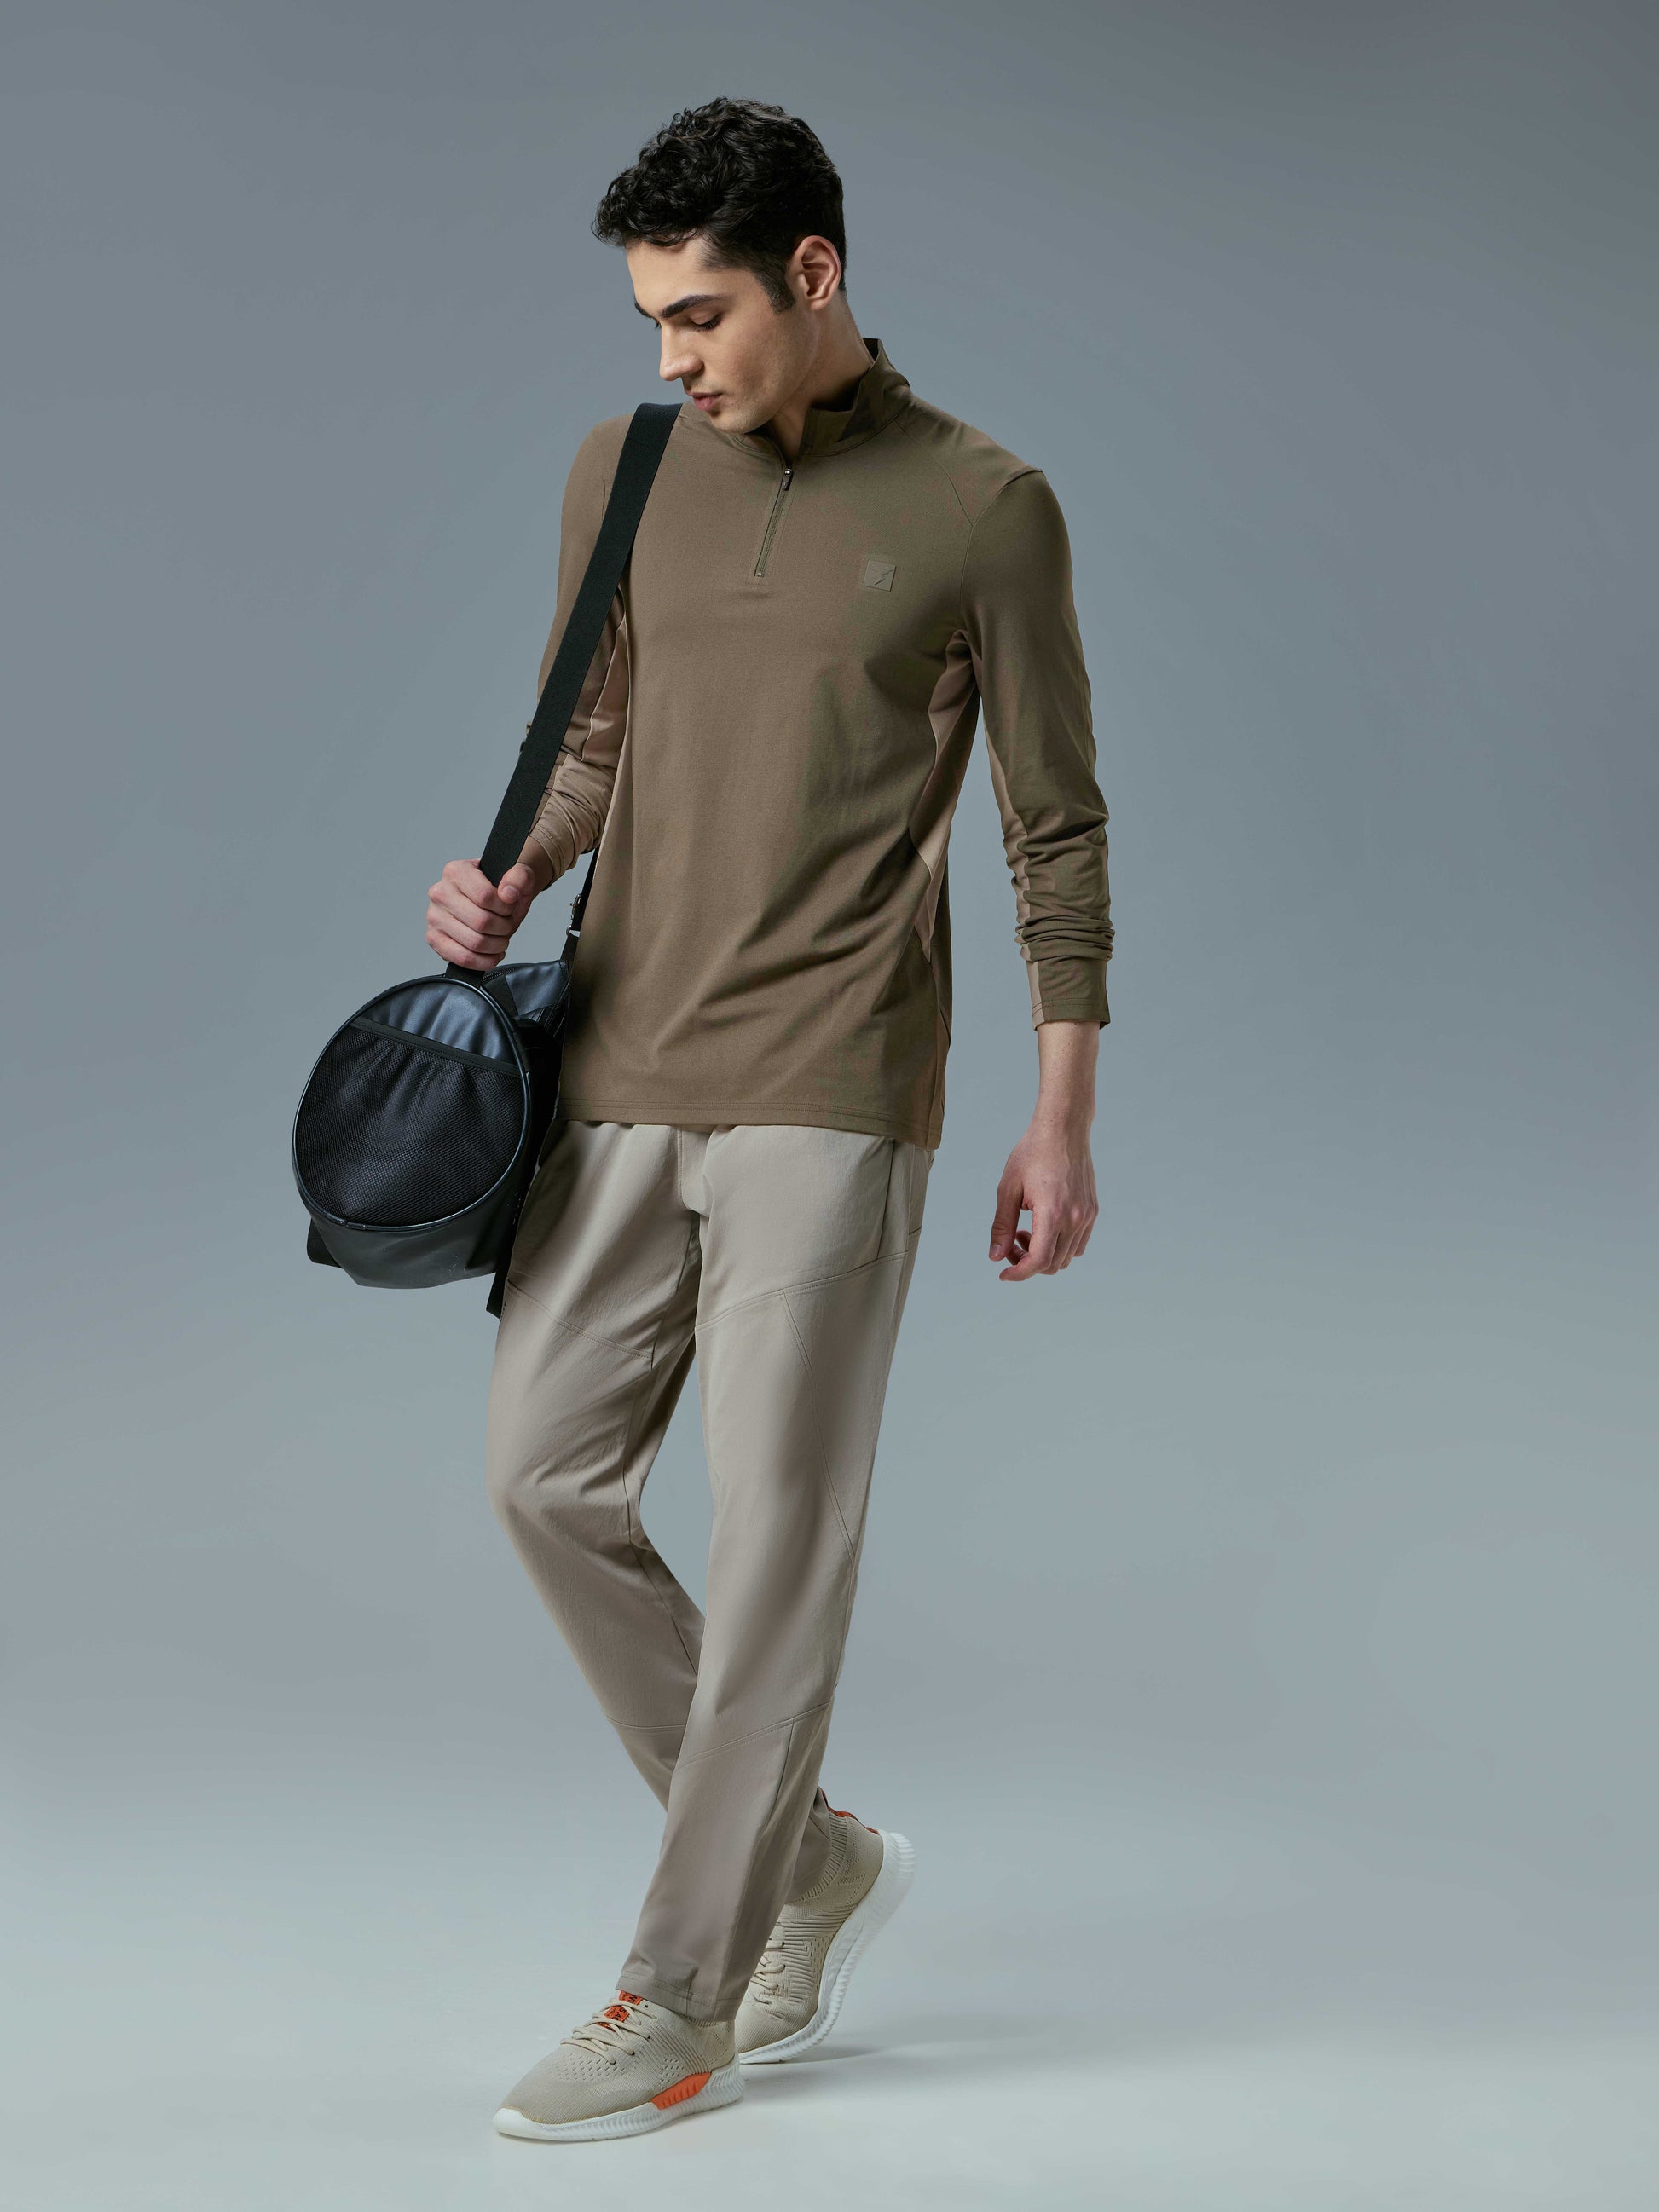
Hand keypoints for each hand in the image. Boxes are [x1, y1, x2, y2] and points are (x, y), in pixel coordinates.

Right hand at [425, 856, 541, 969]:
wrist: (489, 900)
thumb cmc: (500, 889)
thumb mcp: (518, 876)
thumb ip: (519, 878)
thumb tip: (508, 894)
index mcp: (456, 871)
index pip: (485, 896)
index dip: (505, 907)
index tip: (510, 907)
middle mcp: (440, 893)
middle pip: (481, 922)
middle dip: (503, 928)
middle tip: (507, 925)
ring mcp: (434, 917)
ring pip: (474, 943)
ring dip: (497, 945)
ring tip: (501, 938)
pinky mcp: (434, 938)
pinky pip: (462, 958)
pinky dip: (484, 961)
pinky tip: (493, 953)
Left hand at [988, 1118, 1098, 1281]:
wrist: (1063, 1128)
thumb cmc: (1032, 1153)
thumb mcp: (1008, 1188)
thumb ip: (1002, 1226)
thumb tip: (996, 1256)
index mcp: (1053, 1213)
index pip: (1039, 1261)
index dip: (1019, 1274)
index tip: (1004, 1275)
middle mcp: (1075, 1218)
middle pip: (1052, 1264)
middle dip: (1027, 1263)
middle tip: (1010, 1244)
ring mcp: (1087, 1216)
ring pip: (1066, 1258)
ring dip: (1043, 1255)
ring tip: (1025, 1232)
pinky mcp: (1092, 1211)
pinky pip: (1078, 1244)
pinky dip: (1059, 1247)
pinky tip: (1044, 1228)